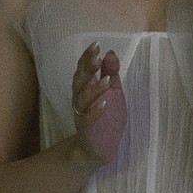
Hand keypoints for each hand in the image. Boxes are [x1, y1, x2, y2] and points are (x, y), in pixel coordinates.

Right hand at [72, 44, 126, 167]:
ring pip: (82, 99)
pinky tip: (104, 104)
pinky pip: (87, 120)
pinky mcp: (86, 130)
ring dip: (94, 89)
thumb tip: (110, 53)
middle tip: (97, 58)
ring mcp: (82, 114)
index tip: (96, 45)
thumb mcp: (114, 92)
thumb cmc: (106, 117)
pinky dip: (95, 112)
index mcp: (86, 88)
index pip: (84, 69)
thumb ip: (111, 73)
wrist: (102, 147)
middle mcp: (80, 99)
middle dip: (87, 68)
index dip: (88, 57)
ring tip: (107, 81)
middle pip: (79, 81)